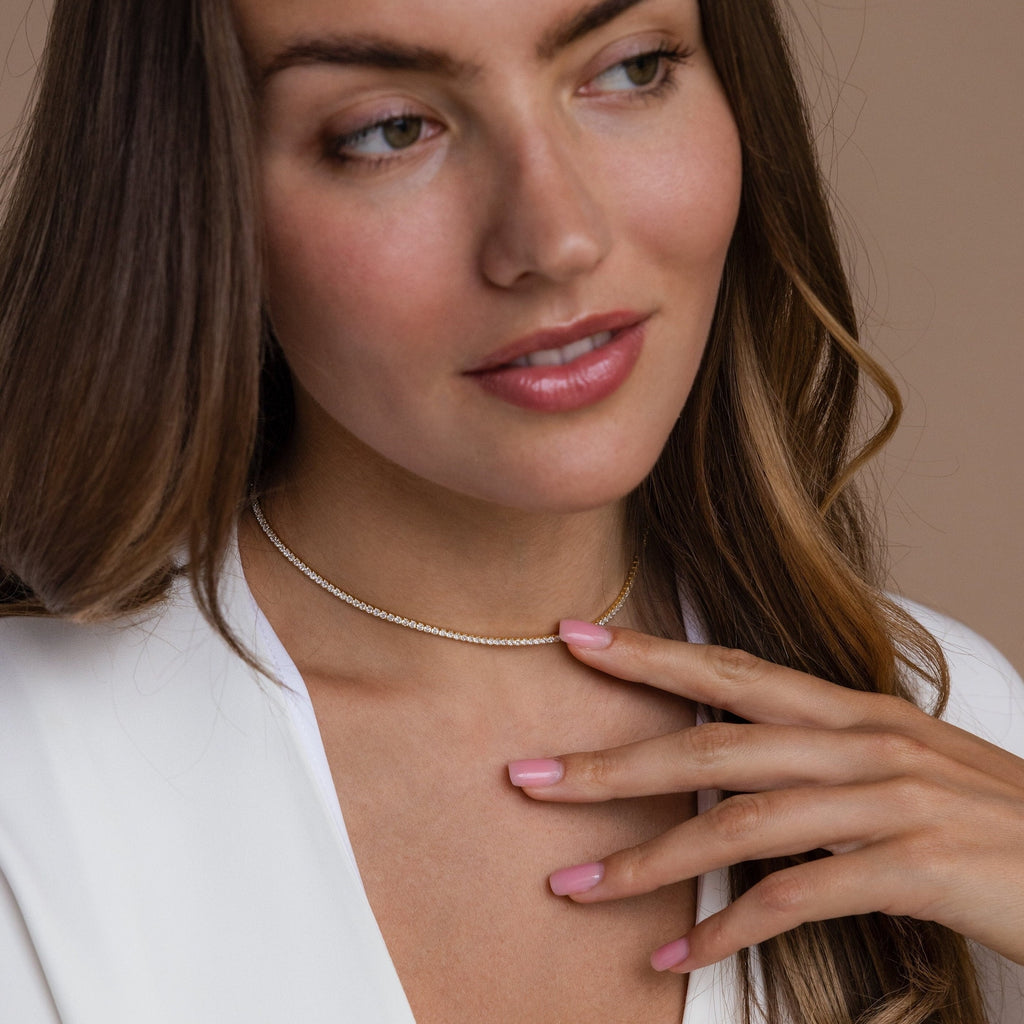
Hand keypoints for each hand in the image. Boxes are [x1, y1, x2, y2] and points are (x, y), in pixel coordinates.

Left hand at [508, 621, 1023, 973]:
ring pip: (741, 825)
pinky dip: (728, 931)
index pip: (730, 672)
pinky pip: (797, 898)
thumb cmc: (981, 819)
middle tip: (527, 776)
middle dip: (612, 762)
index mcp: (850, 712)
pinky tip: (674, 958)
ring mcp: (888, 801)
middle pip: (712, 745)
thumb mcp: (894, 767)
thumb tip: (724, 779)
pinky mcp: (914, 867)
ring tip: (574, 886)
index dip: (649, 654)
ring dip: (649, 862)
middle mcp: (861, 742)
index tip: (573, 640)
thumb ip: (813, 759)